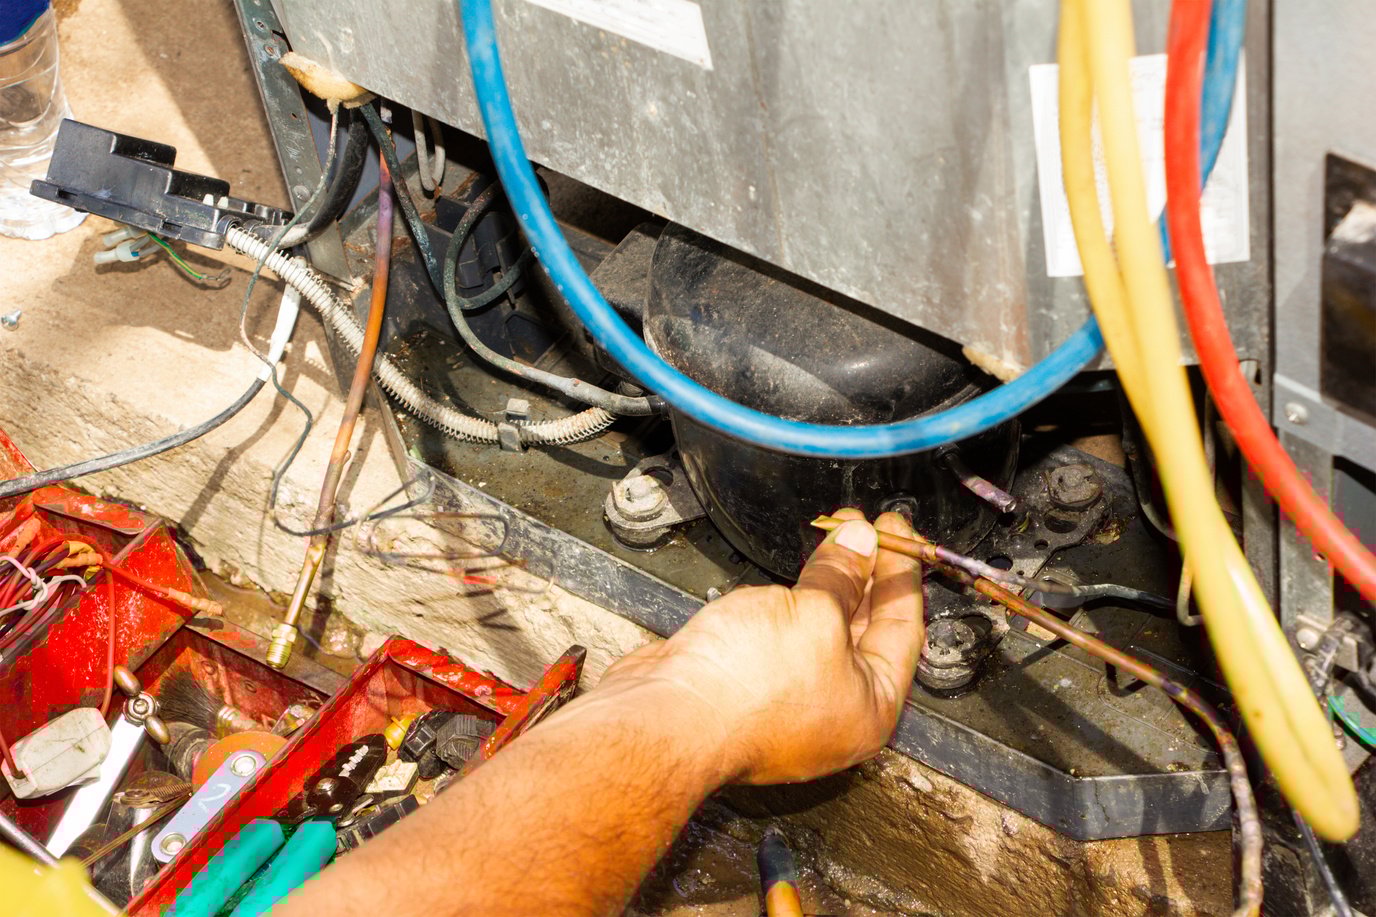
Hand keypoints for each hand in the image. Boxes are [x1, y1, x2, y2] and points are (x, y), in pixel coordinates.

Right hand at [593, 509, 923, 784]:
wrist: (664, 720)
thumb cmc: (744, 689)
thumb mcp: (814, 613)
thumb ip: (842, 575)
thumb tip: (859, 544)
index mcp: (871, 708)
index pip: (904, 626)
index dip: (901, 571)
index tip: (895, 532)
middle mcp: (836, 713)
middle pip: (865, 630)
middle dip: (865, 573)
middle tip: (863, 528)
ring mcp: (790, 704)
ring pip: (820, 632)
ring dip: (828, 584)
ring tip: (830, 539)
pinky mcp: (749, 691)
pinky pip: (783, 640)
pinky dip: (790, 605)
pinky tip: (788, 576)